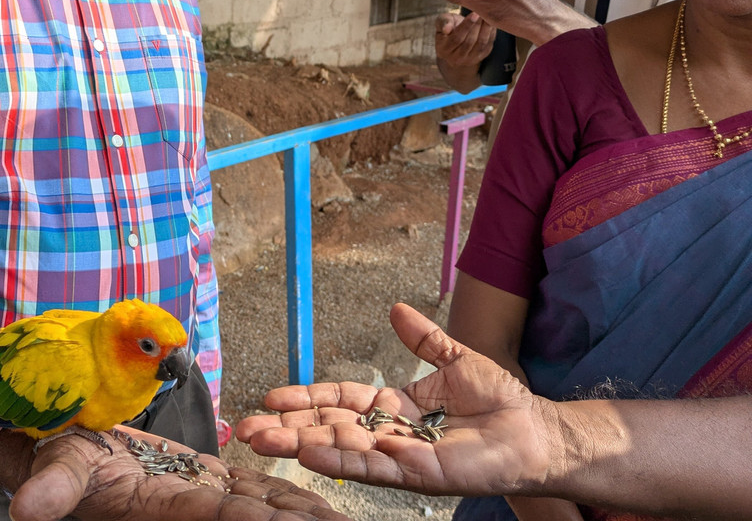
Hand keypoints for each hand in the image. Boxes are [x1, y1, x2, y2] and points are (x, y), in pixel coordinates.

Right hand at [4, 427, 353, 520]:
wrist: (73, 453)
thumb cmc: (64, 463)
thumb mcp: (58, 470)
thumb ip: (54, 488)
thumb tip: (27, 511)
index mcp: (168, 507)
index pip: (225, 516)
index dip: (259, 520)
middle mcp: (197, 510)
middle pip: (259, 520)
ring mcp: (208, 498)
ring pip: (268, 509)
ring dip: (307, 516)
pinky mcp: (212, 483)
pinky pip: (258, 492)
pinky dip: (289, 499)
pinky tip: (322, 506)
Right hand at [235, 303, 554, 498]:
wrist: (534, 429)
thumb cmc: (499, 398)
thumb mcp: (455, 358)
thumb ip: (423, 339)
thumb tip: (396, 309)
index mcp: (392, 406)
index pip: (339, 400)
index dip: (306, 398)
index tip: (272, 397)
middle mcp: (389, 433)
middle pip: (329, 428)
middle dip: (289, 429)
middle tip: (248, 430)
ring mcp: (401, 455)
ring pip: (343, 449)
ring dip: (304, 445)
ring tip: (267, 442)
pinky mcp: (420, 474)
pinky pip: (377, 467)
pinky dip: (345, 460)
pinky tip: (315, 453)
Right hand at [434, 12, 493, 92]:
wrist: (455, 41)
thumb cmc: (449, 27)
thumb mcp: (441, 22)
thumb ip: (443, 22)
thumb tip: (446, 28)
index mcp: (443, 49)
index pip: (456, 38)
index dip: (466, 26)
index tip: (475, 14)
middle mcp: (455, 58)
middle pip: (469, 42)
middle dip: (478, 26)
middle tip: (483, 13)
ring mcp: (468, 60)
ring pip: (480, 44)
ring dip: (486, 30)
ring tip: (489, 17)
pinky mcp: (479, 57)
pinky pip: (487, 45)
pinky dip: (491, 34)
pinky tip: (492, 24)